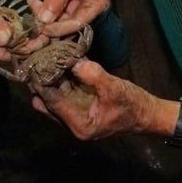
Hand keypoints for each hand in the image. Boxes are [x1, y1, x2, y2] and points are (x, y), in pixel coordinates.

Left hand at [31, 59, 173, 140]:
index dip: (42, 84)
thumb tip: (73, 60)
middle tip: (37, 59)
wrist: (147, 114)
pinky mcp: (80, 106)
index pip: (53, 103)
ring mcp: (75, 114)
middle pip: (47, 102)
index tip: (34, 65)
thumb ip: (93, 75)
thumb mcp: (114, 88)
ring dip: (50, 79)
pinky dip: (61, 78)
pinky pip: (65, 92)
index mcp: (78, 125)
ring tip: (45, 57)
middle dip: (41, 82)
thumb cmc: (132, 106)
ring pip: (54, 96)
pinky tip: (60, 61)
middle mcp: (72, 123)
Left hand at [32, 0, 109, 37]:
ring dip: (43, 18)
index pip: (77, 24)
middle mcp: (87, 7)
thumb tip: (45, 19)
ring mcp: (75, 3)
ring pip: (58, 20)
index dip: (58, 28)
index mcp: (96, 4)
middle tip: (32, 24)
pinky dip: (42, 9)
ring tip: (32, 7)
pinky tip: (32, 2)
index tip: (41, 25)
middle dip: (49, 26)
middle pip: (67, 25)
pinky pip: (52, 11)